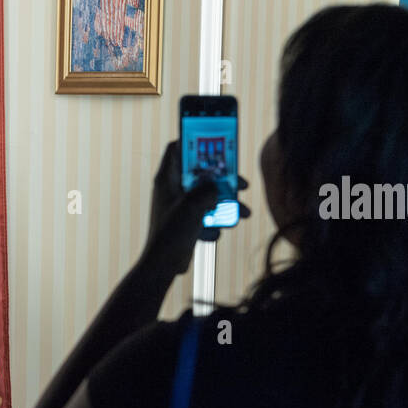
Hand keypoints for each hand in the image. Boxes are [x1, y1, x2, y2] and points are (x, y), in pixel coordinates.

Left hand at [144, 141, 249, 279]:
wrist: (163, 265)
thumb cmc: (171, 233)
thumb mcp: (193, 205)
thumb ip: (208, 189)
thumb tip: (217, 186)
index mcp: (167, 179)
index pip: (177, 149)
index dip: (193, 142)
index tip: (214, 142)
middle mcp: (173, 189)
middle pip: (201, 173)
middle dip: (223, 179)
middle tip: (242, 184)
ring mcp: (181, 205)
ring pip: (209, 196)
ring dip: (227, 204)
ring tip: (244, 213)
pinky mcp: (188, 220)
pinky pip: (207, 215)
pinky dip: (217, 221)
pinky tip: (220, 231)